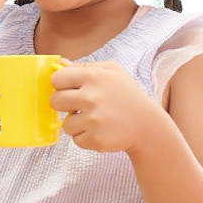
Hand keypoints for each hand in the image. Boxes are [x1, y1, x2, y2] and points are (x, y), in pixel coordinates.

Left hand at [50, 59, 168, 153]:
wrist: (147, 125)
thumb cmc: (127, 95)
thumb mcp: (112, 71)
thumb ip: (85, 66)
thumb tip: (59, 63)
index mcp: (93, 76)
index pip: (56, 79)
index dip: (60, 85)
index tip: (68, 89)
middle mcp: (91, 97)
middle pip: (55, 101)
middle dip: (64, 104)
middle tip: (79, 106)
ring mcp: (93, 120)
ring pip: (65, 124)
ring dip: (76, 124)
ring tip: (95, 120)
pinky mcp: (96, 139)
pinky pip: (76, 139)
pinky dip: (85, 137)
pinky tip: (100, 130)